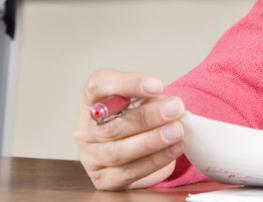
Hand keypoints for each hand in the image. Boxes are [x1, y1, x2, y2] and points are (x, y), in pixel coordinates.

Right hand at [75, 69, 185, 190]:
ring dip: (151, 141)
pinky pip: (128, 173)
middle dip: (147, 117)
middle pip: (111, 124)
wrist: (131, 146)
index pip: (99, 85)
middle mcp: (86, 129)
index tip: (157, 85)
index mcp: (91, 99)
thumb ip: (151, 98)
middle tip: (175, 109)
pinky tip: (174, 149)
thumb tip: (171, 105)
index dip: (128, 84)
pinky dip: (154, 161)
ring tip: (177, 131)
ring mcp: (91, 156)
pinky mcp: (102, 179)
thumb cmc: (136, 115)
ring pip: (118, 152)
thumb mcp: (140, 99)